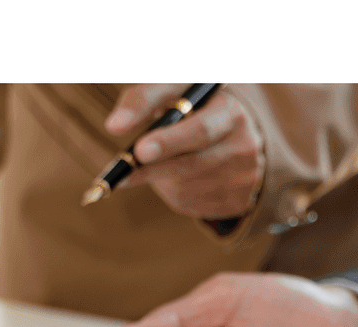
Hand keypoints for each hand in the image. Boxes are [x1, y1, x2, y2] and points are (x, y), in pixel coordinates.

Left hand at [105, 85, 264, 220]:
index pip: (199, 129)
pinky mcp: (237, 200)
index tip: (140, 151)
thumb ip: (142, 99)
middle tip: (123, 174)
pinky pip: (192, 203)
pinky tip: (173, 177)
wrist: (233, 136)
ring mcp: (243, 176)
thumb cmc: (192, 107)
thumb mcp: (173, 91)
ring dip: (159, 179)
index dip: (168, 141)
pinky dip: (172, 192)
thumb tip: (114, 126)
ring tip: (150, 164)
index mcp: (230, 110)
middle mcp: (243, 143)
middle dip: (154, 168)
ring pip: (187, 185)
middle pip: (192, 163)